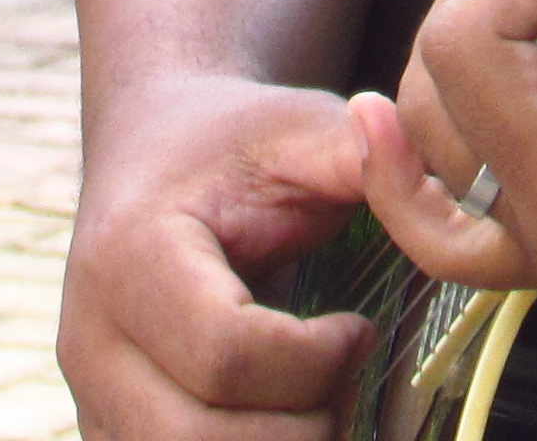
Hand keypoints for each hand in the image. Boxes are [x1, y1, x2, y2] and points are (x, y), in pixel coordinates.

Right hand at [59, 70, 370, 440]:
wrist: (152, 149)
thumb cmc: (235, 141)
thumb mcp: (301, 127)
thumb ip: (366, 158)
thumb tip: (446, 184)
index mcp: (130, 256)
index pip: (225, 354)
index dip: (314, 360)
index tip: (359, 327)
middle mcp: (90, 341)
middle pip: (196, 439)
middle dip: (300, 428)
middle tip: (349, 383)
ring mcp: (90, 397)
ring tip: (324, 406)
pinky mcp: (106, 432)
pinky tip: (288, 420)